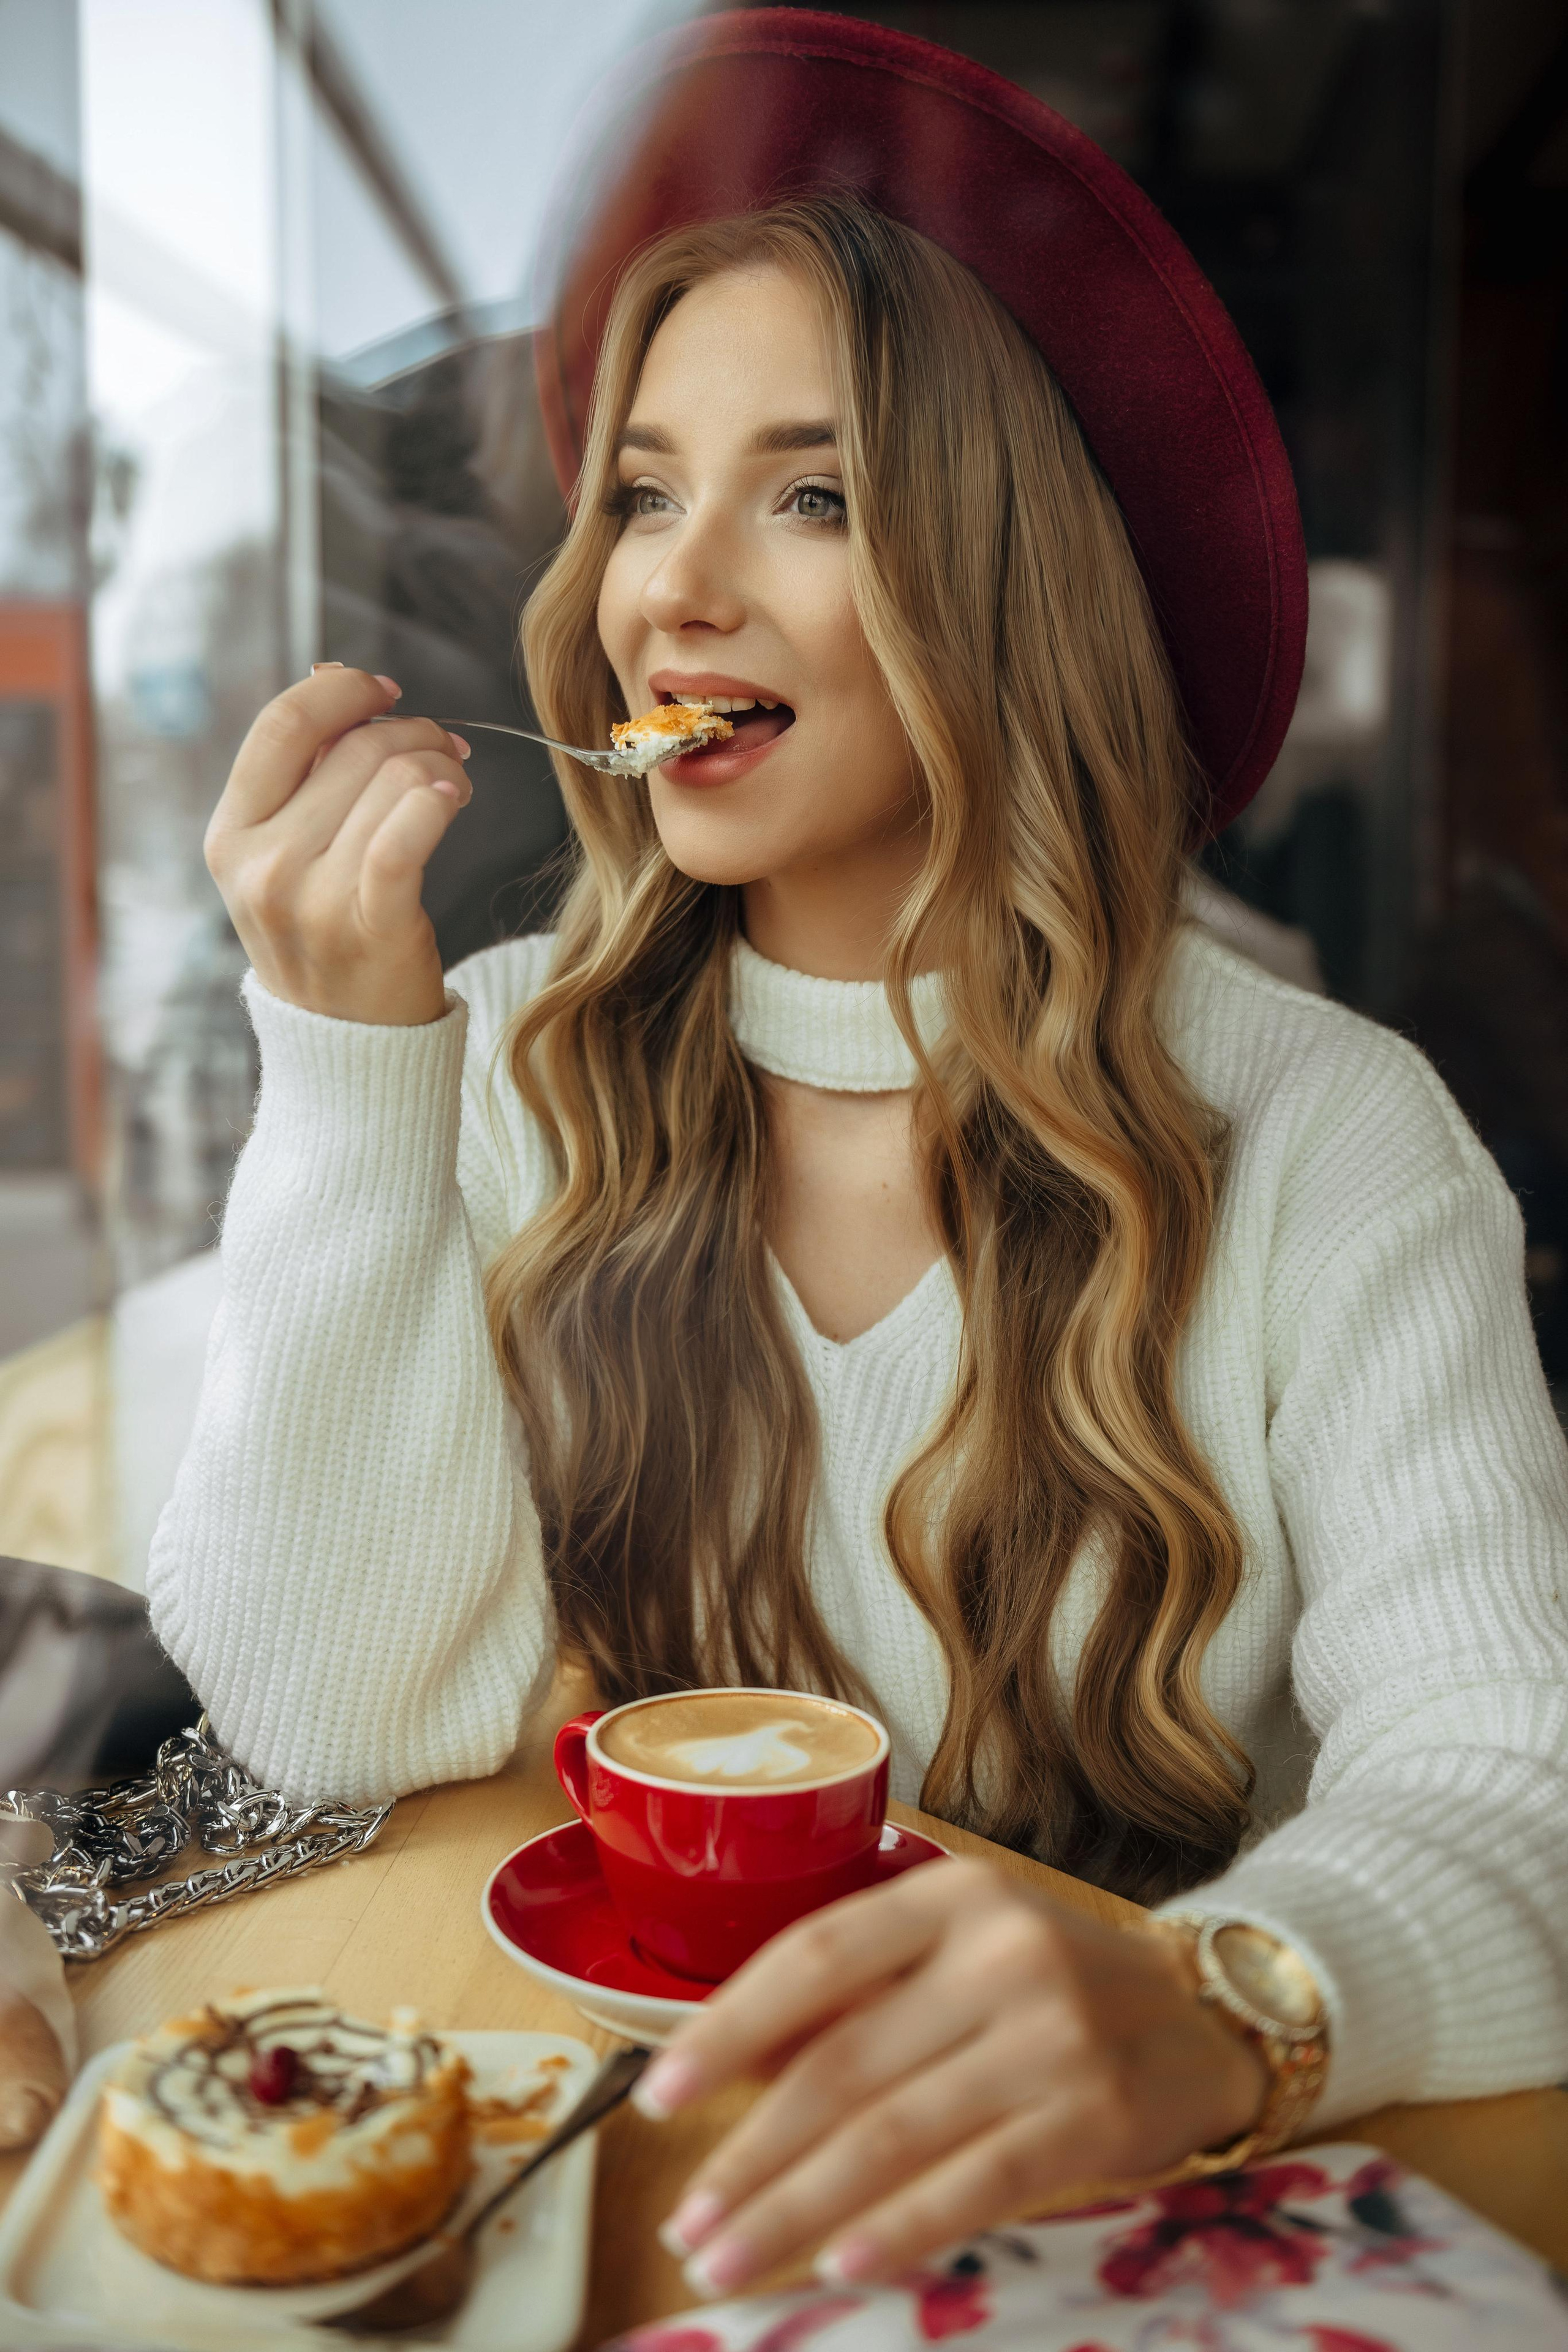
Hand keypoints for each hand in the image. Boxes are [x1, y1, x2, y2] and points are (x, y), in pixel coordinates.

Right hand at [205, 665, 471, 1024]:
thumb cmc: (326, 938)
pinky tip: (454, 800)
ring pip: (394, 779)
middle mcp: (261, 864)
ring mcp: (310, 898)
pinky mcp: (369, 925)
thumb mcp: (284, 858)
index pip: (281, 724)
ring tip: (453, 785)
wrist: (347, 1046)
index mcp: (230, 835)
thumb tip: (336, 678)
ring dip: (440, 766)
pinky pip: (410, 832)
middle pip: (354, 747)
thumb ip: (304, 776)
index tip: (386, 691)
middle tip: (444, 750)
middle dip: (414, 732)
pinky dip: (441, 801)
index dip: (342, 691)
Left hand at [639, 1857, 1267, 2296]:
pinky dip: (899, 2229)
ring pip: (893, 2135)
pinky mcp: (1095, 2118)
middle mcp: (1001, 1954)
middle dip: (749, 2155)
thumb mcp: (959, 1948)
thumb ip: (858, 1992)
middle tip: (685, 2221)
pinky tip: (840, 2264)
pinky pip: (975, 2183)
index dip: (727, 2029)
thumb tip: (730, 2062)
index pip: (814, 1956)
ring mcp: (1053, 2037)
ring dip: (797, 2209)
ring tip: (729, 2257)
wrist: (1206, 2013)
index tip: (660, 2097)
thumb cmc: (1053, 1983)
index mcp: (952, 1896)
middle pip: (842, 2065)